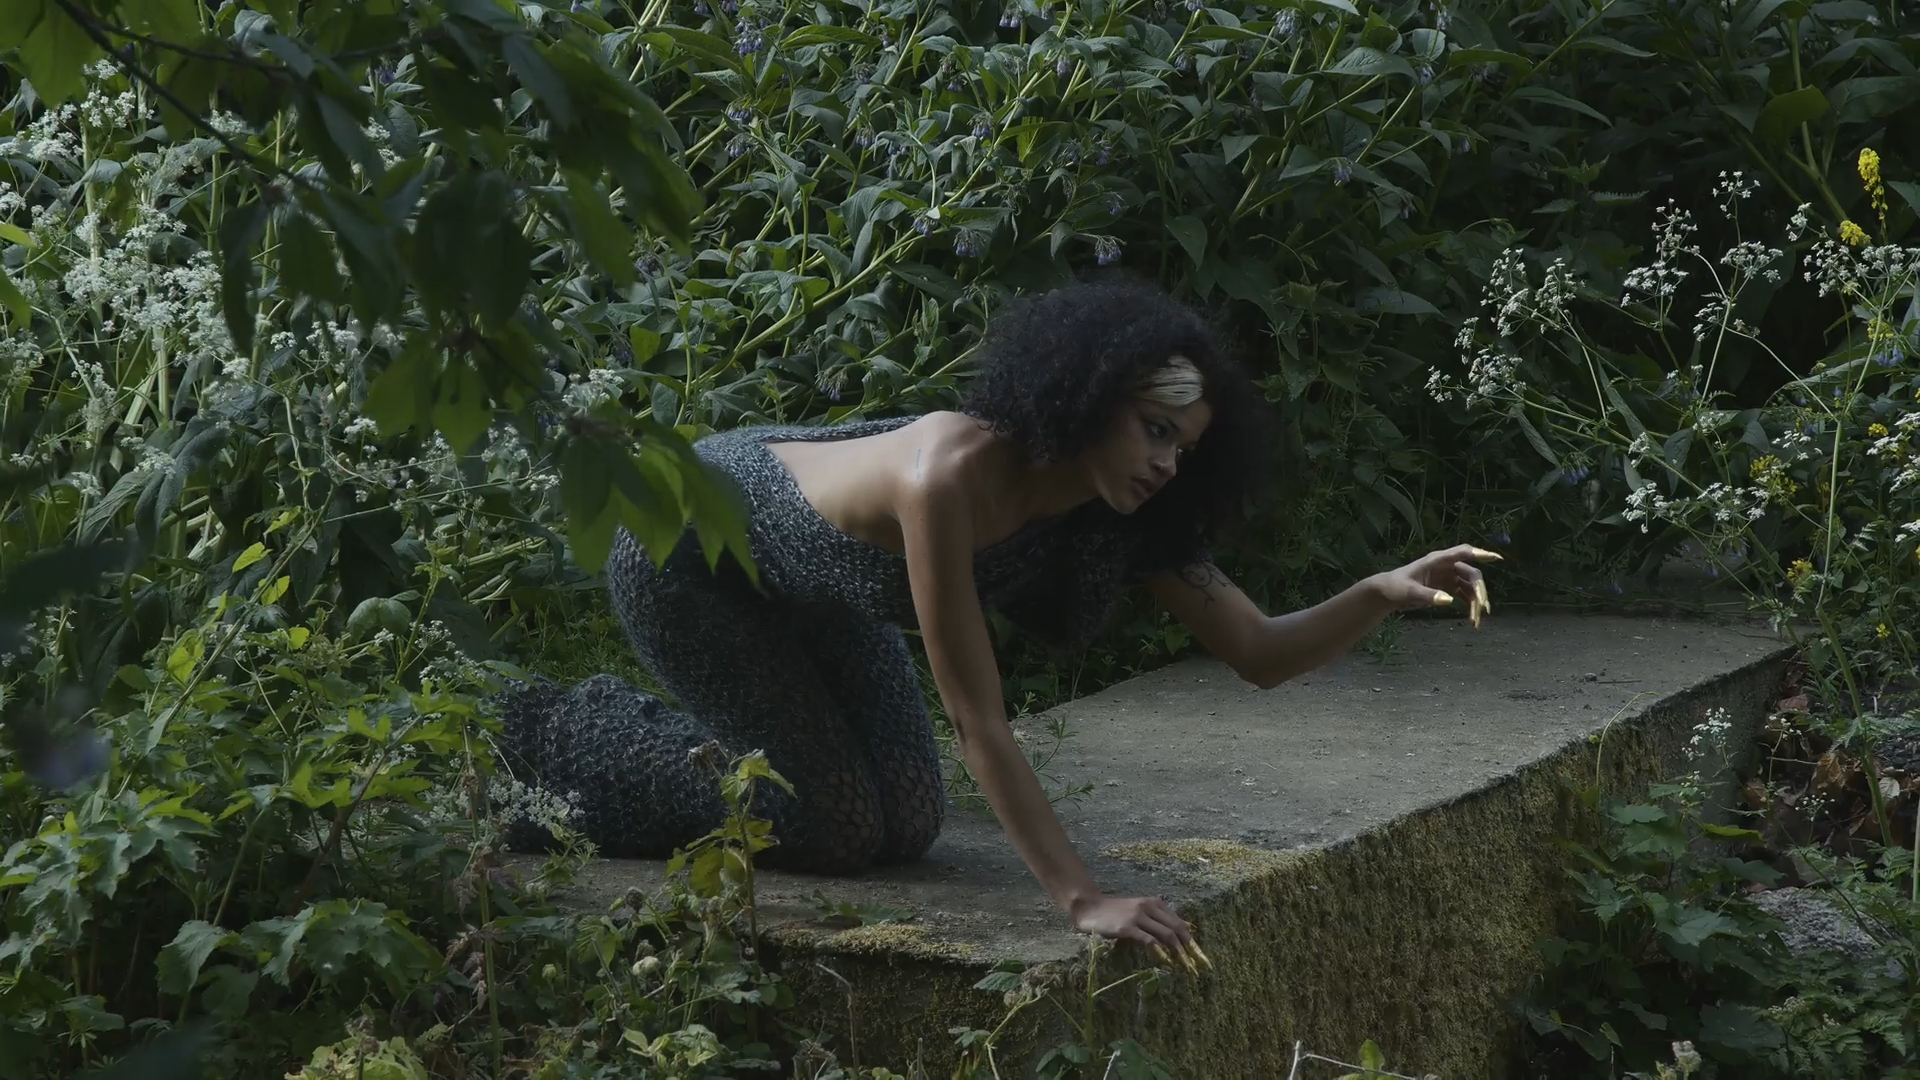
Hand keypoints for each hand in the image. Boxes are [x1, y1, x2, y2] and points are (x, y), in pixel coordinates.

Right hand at [1068, 893, 1211, 970]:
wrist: (1089, 907)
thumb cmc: (1114, 912)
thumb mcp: (1139, 911)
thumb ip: (1158, 920)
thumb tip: (1184, 930)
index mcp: (1155, 904)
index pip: (1180, 924)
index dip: (1193, 942)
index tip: (1202, 959)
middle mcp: (1149, 907)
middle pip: (1177, 929)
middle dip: (1190, 950)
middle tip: (1198, 968)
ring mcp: (1138, 916)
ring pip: (1166, 935)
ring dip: (1178, 954)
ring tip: (1186, 969)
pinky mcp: (1126, 927)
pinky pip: (1148, 939)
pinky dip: (1159, 951)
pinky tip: (1165, 962)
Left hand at [1370, 543, 1502, 626]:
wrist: (1388, 594)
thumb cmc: (1396, 587)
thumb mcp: (1409, 592)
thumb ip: (1428, 595)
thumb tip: (1449, 600)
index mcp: (1438, 560)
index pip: (1462, 553)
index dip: (1480, 553)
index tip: (1496, 558)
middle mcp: (1447, 566)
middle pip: (1472, 574)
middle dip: (1479, 591)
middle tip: (1482, 608)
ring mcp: (1450, 577)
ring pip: (1471, 587)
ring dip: (1477, 602)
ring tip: (1477, 619)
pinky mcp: (1449, 588)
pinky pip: (1466, 596)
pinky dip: (1470, 607)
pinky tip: (1472, 620)